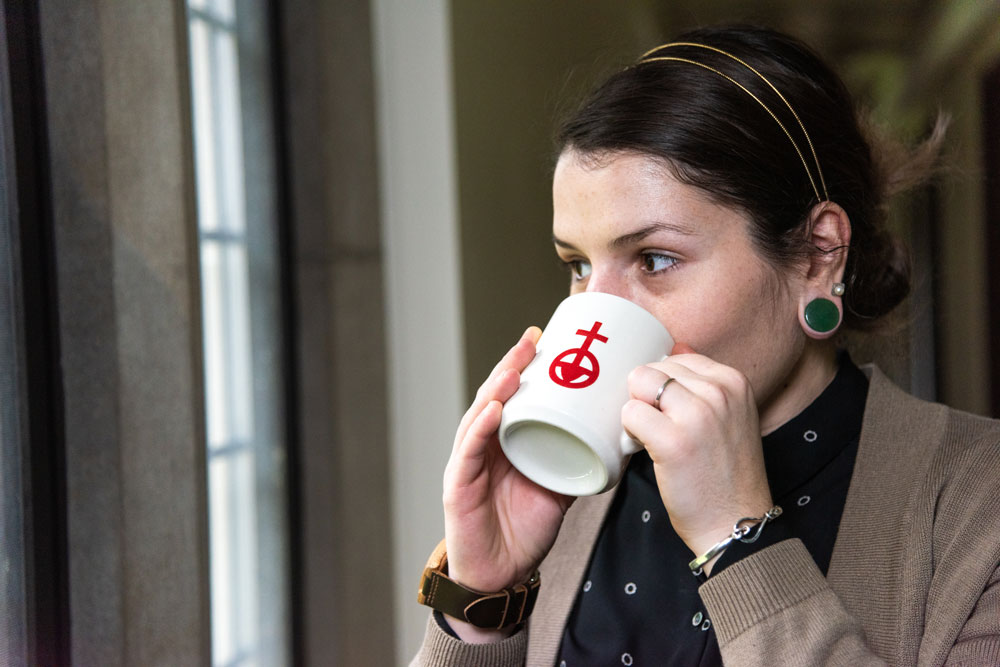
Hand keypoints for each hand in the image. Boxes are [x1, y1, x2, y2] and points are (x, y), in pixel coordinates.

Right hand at [442, 327, 573, 631]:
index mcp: (504, 443)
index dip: (523, 366)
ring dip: (495, 390)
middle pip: (493, 396)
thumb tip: (614, 440)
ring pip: (479, 417)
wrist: (501, 576)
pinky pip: (469, 453)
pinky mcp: (459, 487)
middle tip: (533, 340)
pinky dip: (480, 429)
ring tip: (514, 368)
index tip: (544, 338)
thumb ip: (577, 463)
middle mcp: (482, 446)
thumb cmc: (524, 531)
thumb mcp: (559, 489)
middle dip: (511, 365)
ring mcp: (468, 464)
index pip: (511, 396)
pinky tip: (493, 411)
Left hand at [622, 343, 772, 573]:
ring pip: (638, 385)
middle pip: (653, 370)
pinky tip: (646, 450)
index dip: (662, 387)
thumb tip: (674, 347)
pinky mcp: (675, 441)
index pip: (675, 358)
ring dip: (637, 413)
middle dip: (646, 398)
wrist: (736, 522)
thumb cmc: (725, 472)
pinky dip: (629, 432)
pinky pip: (630, 413)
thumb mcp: (729, 415)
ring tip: (652, 439)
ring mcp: (698, 415)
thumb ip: (702, 381)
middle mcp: (719, 392)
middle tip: (659, 430)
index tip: (671, 414)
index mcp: (733, 381)